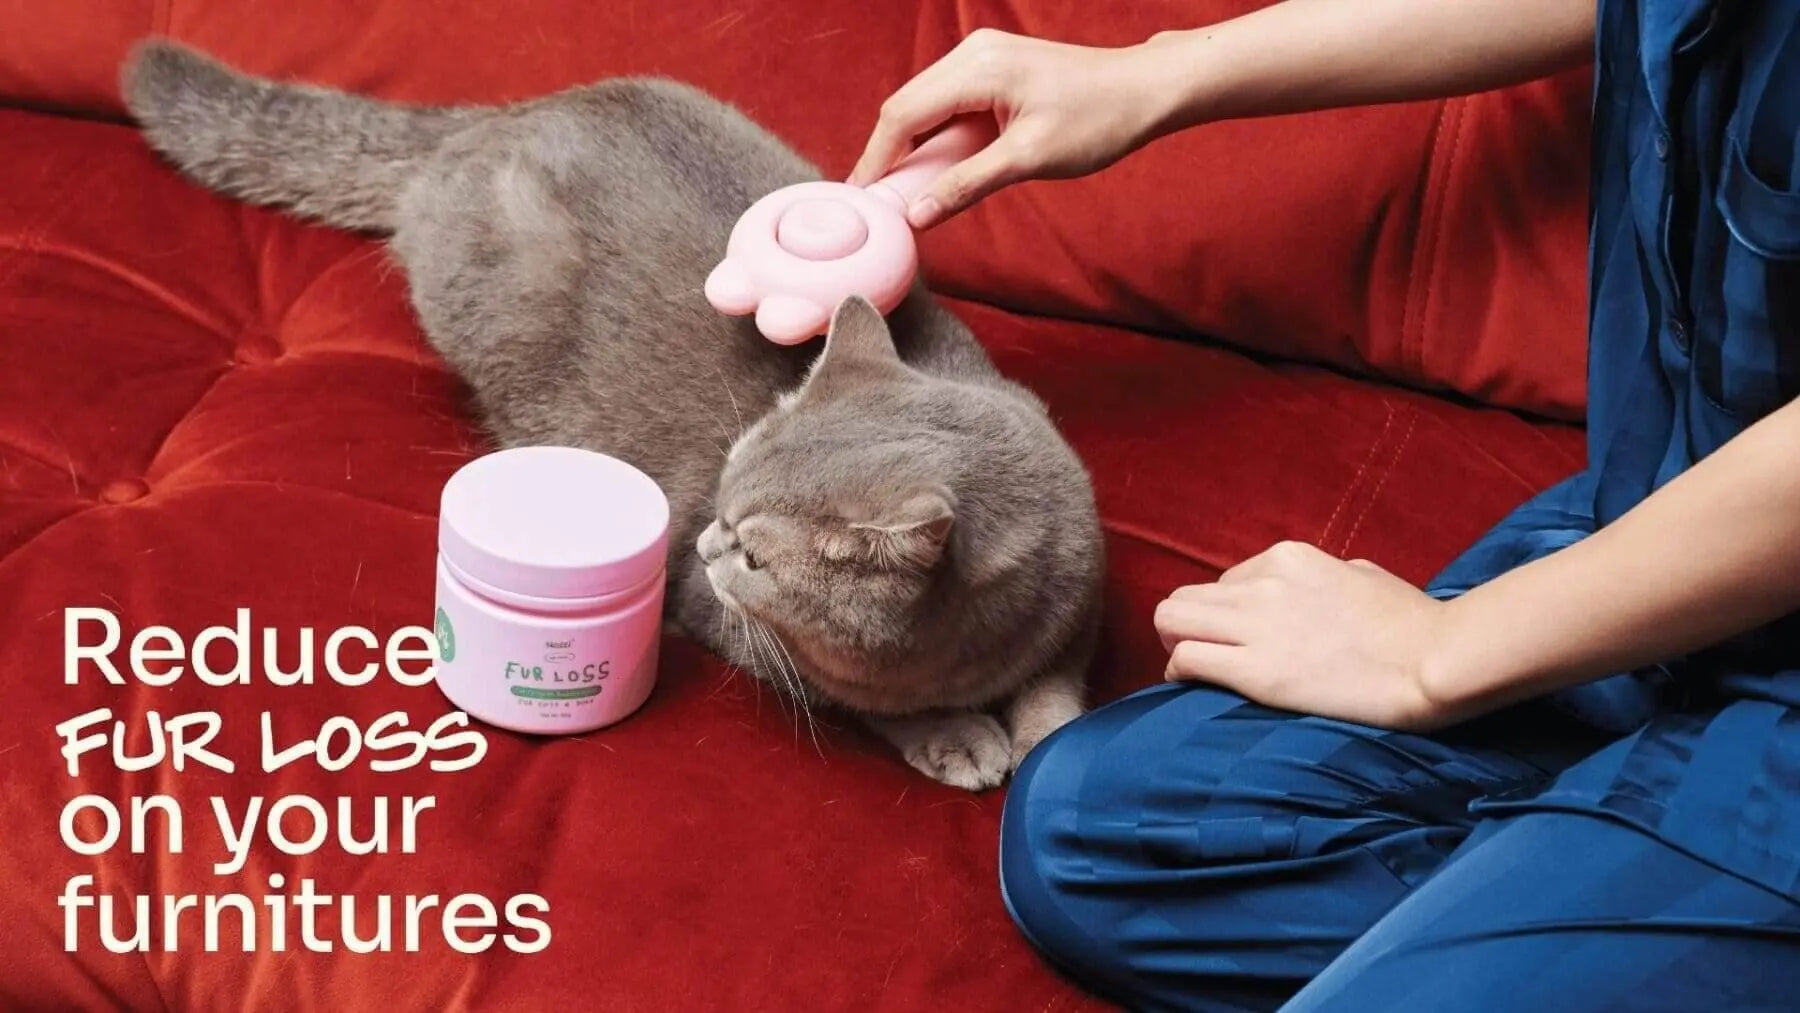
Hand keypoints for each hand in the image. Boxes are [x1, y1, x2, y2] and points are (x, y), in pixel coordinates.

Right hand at [848, 29, 1169, 227]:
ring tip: (901, 192)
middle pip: (905, 107)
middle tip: (877, 203)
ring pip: (923, 105)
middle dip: (887, 155)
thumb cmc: (1098, 120)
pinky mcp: (992, 68)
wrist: (1143, 91)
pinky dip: (935, 136)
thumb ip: (966, 185)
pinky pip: (947, 103)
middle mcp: (972, 53)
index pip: (903, 115)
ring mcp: (982, 57)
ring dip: (911, 147)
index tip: (861, 199)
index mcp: (978, 68)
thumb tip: (917, 215)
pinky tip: (934, 168)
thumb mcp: (1028, 160)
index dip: (876, 160)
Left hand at [1154, 541, 1455, 730]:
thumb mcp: (1364, 576)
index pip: (1226, 581)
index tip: (1236, 636)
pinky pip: (1186, 660)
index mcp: (1289, 558)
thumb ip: (1327, 576)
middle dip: (1184, 626)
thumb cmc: (1413, 623)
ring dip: (1175, 645)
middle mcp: (1263, 584)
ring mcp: (1257, 625)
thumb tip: (1316, 588)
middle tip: (1199, 651)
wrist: (1434, 661)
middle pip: (1185, 598)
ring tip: (1191, 669)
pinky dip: (1178, 673)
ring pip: (1171, 621)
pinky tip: (1189, 687)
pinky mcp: (1255, 672)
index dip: (1226, 613)